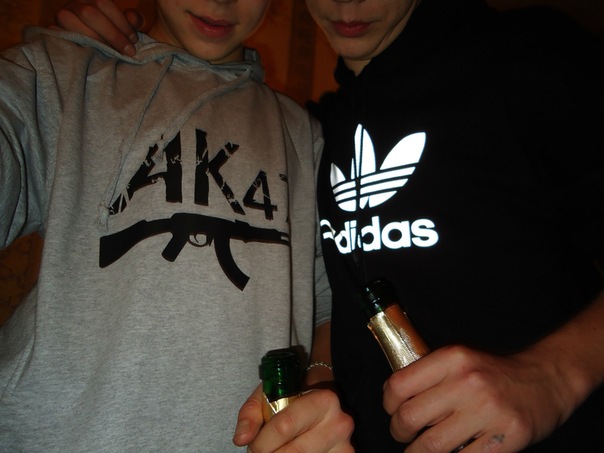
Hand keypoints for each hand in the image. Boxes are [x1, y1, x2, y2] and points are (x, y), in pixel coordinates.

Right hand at [54, 0, 143, 55]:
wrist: (95, 47)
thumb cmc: (114, 35)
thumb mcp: (126, 26)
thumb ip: (133, 20)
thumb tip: (134, 19)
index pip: (103, 3)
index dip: (121, 22)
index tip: (134, 40)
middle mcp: (74, 4)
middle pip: (89, 13)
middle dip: (112, 34)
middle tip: (127, 51)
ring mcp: (62, 16)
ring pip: (71, 21)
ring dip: (95, 40)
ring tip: (112, 54)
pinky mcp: (54, 31)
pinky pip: (59, 35)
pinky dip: (76, 46)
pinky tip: (93, 56)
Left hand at [233, 384, 353, 451]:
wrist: (322, 396)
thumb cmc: (294, 396)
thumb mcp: (269, 394)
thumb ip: (250, 414)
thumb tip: (241, 438)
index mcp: (323, 400)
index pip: (285, 427)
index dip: (262, 442)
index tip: (253, 446)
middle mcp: (339, 423)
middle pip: (295, 452)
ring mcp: (345, 446)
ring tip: (277, 450)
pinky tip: (290, 451)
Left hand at [383, 344, 580, 452]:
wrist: (545, 379)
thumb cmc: (493, 372)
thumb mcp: (459, 359)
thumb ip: (429, 374)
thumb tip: (393, 398)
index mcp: (452, 358)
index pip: (399, 385)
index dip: (388, 404)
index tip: (392, 410)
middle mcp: (468, 382)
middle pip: (410, 417)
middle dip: (399, 432)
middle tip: (403, 435)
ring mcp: (488, 410)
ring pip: (432, 445)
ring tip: (420, 450)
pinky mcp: (507, 436)